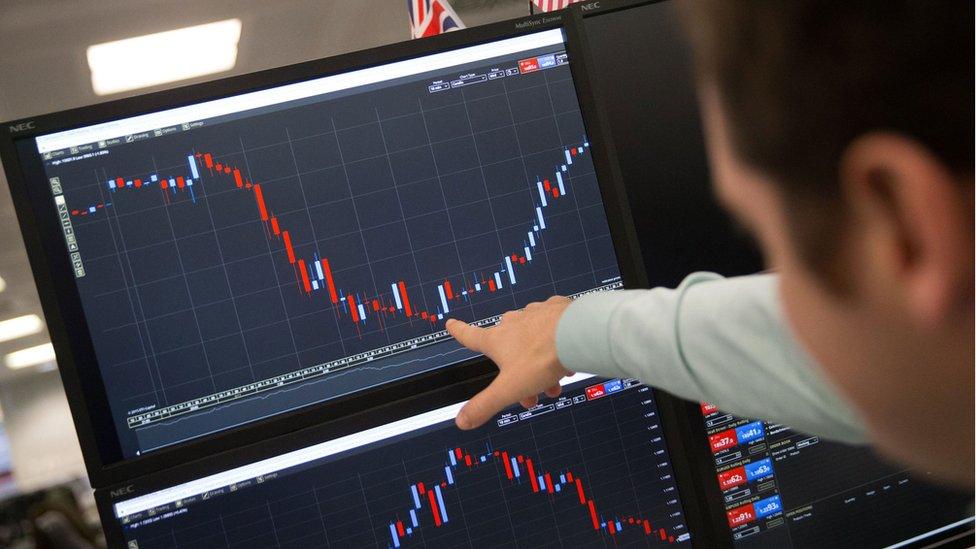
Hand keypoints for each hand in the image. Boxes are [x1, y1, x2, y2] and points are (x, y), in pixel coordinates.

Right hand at [445, 296, 573, 429]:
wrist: (578, 333)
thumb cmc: (542, 357)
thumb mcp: (510, 388)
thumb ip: (485, 405)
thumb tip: (462, 421)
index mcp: (497, 339)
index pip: (470, 336)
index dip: (459, 331)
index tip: (451, 324)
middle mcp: (514, 322)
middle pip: (507, 346)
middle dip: (516, 370)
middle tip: (530, 392)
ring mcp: (536, 314)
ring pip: (532, 339)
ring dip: (539, 361)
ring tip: (555, 380)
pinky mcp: (558, 309)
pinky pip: (553, 327)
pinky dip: (556, 342)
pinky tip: (566, 354)